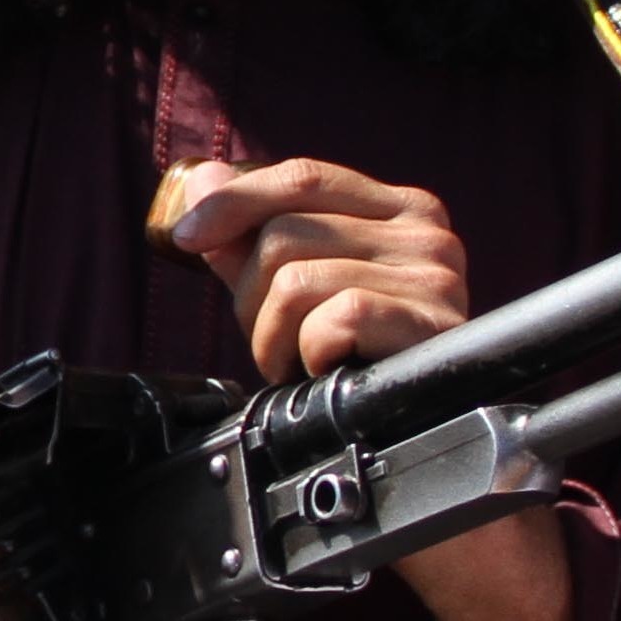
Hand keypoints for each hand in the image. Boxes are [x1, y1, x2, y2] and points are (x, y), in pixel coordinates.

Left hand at [158, 156, 571, 620]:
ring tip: (305, 365)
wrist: (421, 443)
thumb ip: (251, 237)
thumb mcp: (297, 293)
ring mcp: (436, 275)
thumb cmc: (359, 365)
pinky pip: (333, 318)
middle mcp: (426, 231)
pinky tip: (333, 372)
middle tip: (279, 344)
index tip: (184, 237)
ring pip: (296, 279)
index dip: (234, 201)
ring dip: (276, 339)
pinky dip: (313, 354)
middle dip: (254, 300)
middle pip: (286, 233)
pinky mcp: (435, 322)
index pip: (302, 176)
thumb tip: (201, 180)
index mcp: (397, 208)